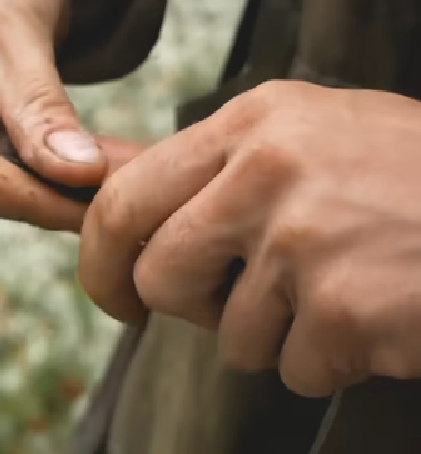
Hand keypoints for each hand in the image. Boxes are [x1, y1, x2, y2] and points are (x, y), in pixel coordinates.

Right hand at [0, 0, 145, 231]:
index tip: (91, 209)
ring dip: (39, 180)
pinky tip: (78, 158)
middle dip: (38, 190)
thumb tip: (82, 176)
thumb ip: (40, 108)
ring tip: (107, 165)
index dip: (25, 196)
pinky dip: (30, 165)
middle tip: (112, 191)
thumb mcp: (13, 29)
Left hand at [79, 80, 420, 396]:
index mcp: (250, 122)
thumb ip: (213, 170)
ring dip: (279, 335)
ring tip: (339, 290)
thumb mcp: (304, 138)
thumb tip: (109, 198)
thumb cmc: (405, 179)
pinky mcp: (344, 307)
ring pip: (231, 337)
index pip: (123, 199)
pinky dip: (329, 361)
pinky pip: (294, 369)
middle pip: (159, 276)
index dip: (101, 258)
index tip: (116, 295)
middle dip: (191, 308)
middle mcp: (267, 171)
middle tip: (240, 302)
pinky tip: (374, 315)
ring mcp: (304, 239)